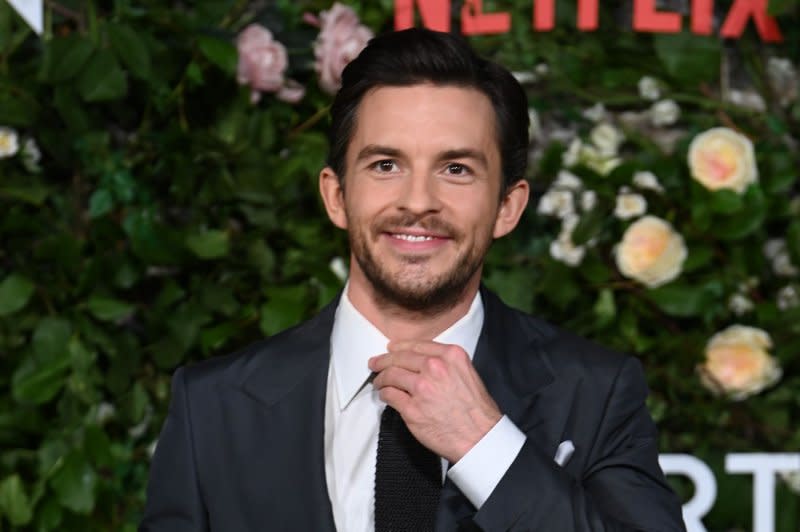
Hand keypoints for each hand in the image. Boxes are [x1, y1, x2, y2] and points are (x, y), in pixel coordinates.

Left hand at [368, 340, 501, 462]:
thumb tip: (423, 362)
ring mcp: (421, 388)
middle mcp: (435, 368)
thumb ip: (446, 364)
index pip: (417, 345)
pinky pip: (390, 395)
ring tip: (378, 381)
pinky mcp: (411, 409)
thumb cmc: (476, 410)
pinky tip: (384, 395)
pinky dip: (384, 394)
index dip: (400, 346)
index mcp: (451, 356)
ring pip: (391, 375)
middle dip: (384, 360)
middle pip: (400, 358)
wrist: (480, 438)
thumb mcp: (468, 373)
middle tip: (375, 363)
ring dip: (381, 378)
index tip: (392, 348)